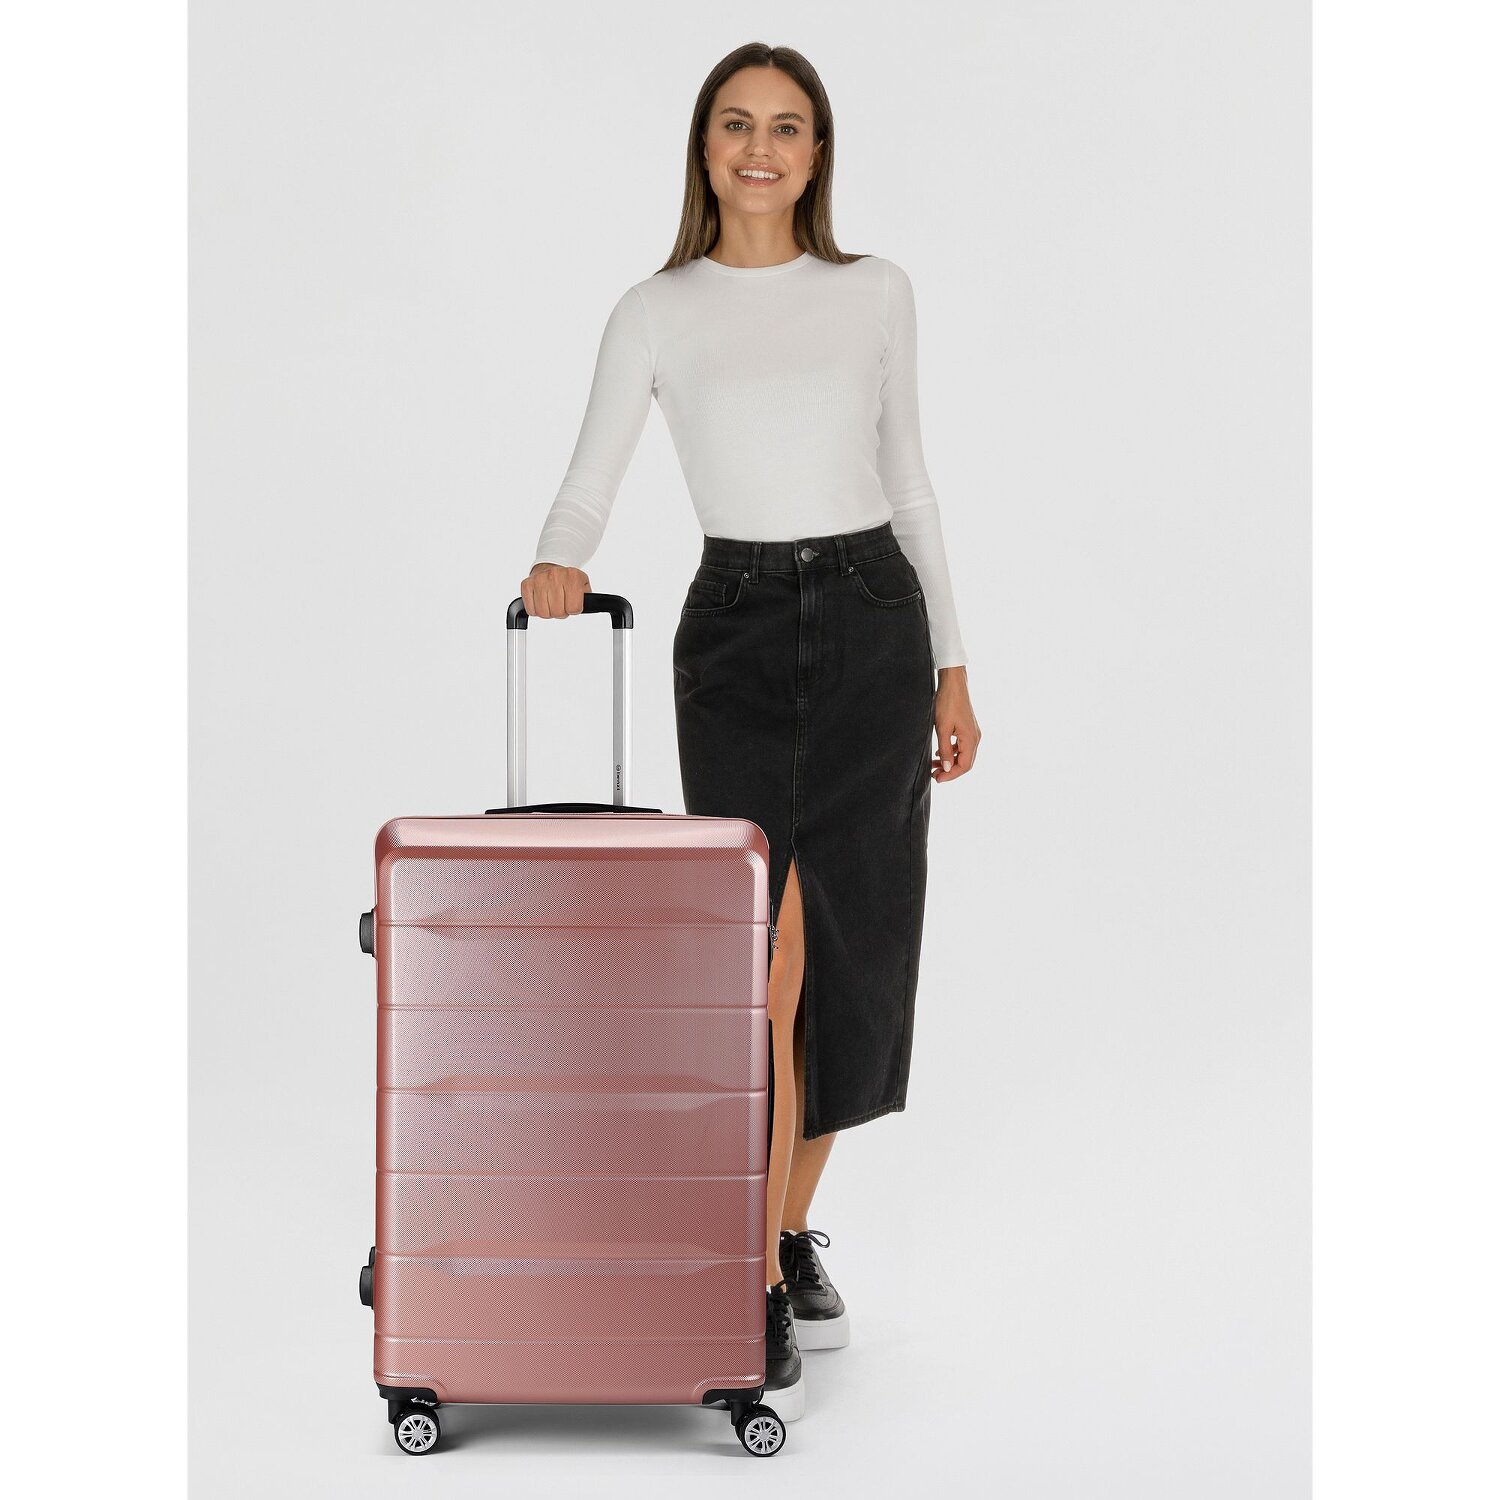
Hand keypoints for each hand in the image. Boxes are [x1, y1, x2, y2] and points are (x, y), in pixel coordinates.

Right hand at [521, 561, 591, 618]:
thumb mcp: (583, 585)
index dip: (574, 610)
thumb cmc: (568, 579)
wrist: (551, 565)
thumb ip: (587, 597)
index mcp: (572, 576)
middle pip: (558, 612)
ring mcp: (539, 580)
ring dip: (548, 612)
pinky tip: (541, 601)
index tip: (572, 604)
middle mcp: (555, 576)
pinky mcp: (526, 585)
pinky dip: (536, 610)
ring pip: (543, 613)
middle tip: (561, 603)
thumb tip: (589, 606)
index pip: (574, 608)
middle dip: (561, 612)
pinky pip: (531, 610)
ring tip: (551, 602)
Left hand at [931, 665, 978, 781]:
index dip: (951, 775)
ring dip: (950, 762)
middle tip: (934, 775)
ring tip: (934, 765)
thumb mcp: (942, 728)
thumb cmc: (947, 703)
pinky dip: (951, 752)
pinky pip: (961, 746)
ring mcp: (972, 732)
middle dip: (950, 770)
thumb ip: (945, 750)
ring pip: (963, 754)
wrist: (953, 683)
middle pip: (965, 762)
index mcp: (971, 738)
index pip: (965, 765)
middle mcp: (975, 737)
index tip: (937, 778)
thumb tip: (947, 767)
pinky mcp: (967, 728)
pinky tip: (939, 753)